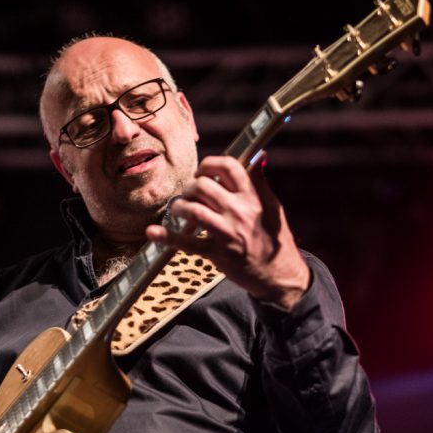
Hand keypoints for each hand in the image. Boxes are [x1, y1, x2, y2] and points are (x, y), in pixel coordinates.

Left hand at [145, 155, 310, 308]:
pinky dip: (167, 238)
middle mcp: (239, 212)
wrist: (279, 275)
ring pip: (194, 210)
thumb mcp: (273, 207)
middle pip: (204, 186)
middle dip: (190, 186)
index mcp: (253, 198)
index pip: (229, 167)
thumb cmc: (274, 240)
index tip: (203, 171)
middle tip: (189, 193)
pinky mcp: (217, 254)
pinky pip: (187, 243)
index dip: (210, 164)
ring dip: (180, 206)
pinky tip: (153, 232)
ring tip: (179, 209)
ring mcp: (227, 234)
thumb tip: (258, 157)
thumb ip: (261, 183)